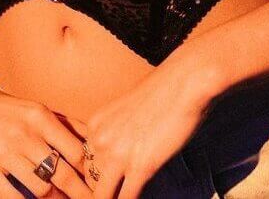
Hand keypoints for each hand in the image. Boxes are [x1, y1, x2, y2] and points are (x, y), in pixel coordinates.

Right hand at [0, 77, 92, 198]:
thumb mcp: (31, 108)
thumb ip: (61, 122)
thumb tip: (91, 139)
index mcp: (40, 116)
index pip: (77, 151)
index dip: (90, 173)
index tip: (96, 184)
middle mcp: (25, 134)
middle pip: (64, 174)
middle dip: (79, 194)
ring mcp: (4, 152)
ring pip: (42, 189)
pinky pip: (12, 197)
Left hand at [82, 47, 217, 198]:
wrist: (183, 81)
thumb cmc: (163, 91)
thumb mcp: (127, 110)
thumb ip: (119, 132)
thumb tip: (125, 152)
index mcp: (96, 124)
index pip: (85, 163)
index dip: (96, 178)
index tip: (105, 184)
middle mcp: (101, 139)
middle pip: (90, 182)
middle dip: (102, 192)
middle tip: (113, 194)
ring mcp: (118, 154)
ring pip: (102, 196)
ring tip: (121, 198)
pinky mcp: (140, 166)